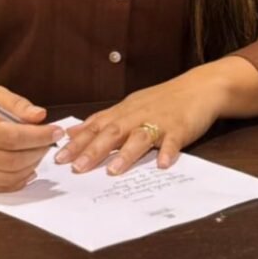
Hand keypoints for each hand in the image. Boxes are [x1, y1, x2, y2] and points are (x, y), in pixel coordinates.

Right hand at [0, 80, 63, 192]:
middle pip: (13, 160)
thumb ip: (17, 105)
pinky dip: (19, 180)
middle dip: (39, 151)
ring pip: (9, 176)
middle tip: (51, 141)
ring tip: (40, 151)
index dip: (39, 136)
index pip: (12, 136)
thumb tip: (40, 116)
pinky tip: (28, 168)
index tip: (57, 131)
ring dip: (32, 165)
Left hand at [54, 65, 226, 176]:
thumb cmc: (161, 100)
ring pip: (140, 136)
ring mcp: (159, 121)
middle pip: (112, 132)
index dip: (77, 142)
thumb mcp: (129, 107)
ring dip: (126, 154)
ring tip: (113, 170)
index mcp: (124, 112)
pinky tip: (163, 164)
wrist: (198, 87)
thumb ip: (103, 120)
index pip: (96, 127)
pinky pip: (174, 141)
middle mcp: (137, 115)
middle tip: (76, 168)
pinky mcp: (180, 128)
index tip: (59, 158)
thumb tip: (73, 132)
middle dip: (93, 150)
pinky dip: (168, 152)